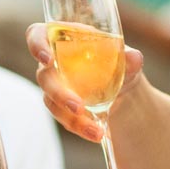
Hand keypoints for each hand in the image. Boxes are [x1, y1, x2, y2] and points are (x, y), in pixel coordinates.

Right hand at [26, 22, 142, 142]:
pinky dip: (80, 127)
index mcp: (64, 38)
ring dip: (71, 118)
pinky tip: (97, 133)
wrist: (122, 86)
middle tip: (78, 107)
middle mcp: (53, 61)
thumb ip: (130, 56)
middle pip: (44, 76)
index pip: (37, 34)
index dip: (36, 44)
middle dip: (59, 94)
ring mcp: (54, 85)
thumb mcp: (126, 57)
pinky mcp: (60, 106)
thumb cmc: (118, 61)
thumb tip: (133, 57)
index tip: (47, 59)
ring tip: (95, 130)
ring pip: (52, 102)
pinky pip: (64, 118)